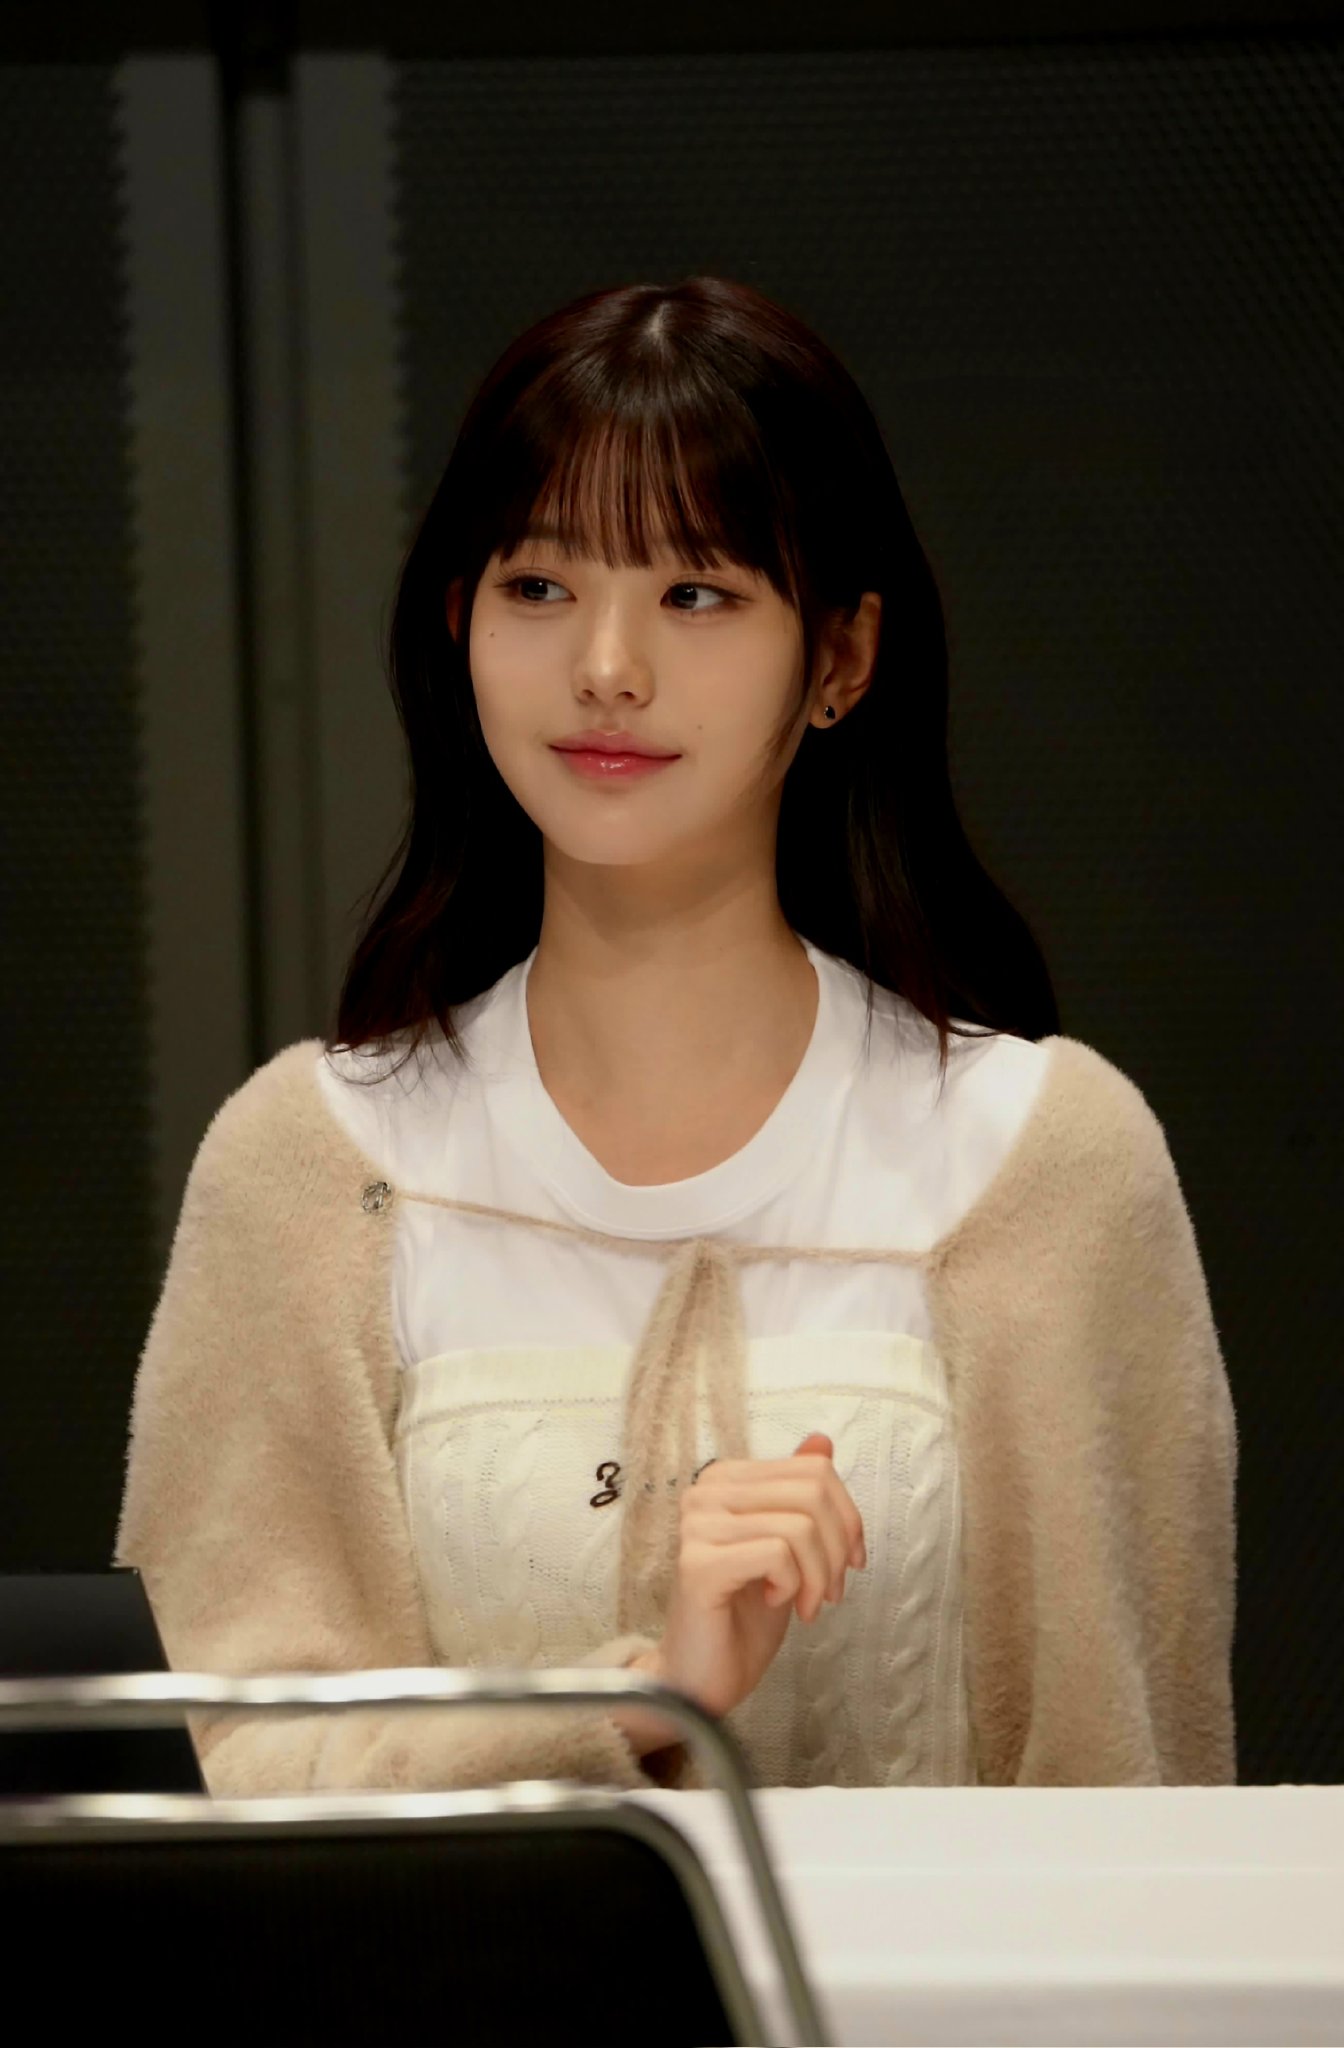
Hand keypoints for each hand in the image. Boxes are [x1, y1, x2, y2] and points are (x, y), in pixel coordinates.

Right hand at [631, 1431, 865, 1740]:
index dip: (848, 1517)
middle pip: (811, 1491)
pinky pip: (776, 1553)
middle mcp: (706, 1492)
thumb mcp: (788, 1549)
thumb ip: (798, 1495)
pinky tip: (776, 1602)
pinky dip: (793, 1584)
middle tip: (830, 1591)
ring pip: (799, 1525)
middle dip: (838, 1549)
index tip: (850, 1562)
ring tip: (808, 1605)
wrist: (702, 1678)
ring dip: (819, 1576)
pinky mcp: (699, 1562)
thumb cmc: (743, 1617)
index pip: (813, 1468)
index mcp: (726, 1479)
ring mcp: (698, 1525)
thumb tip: (821, 1441)